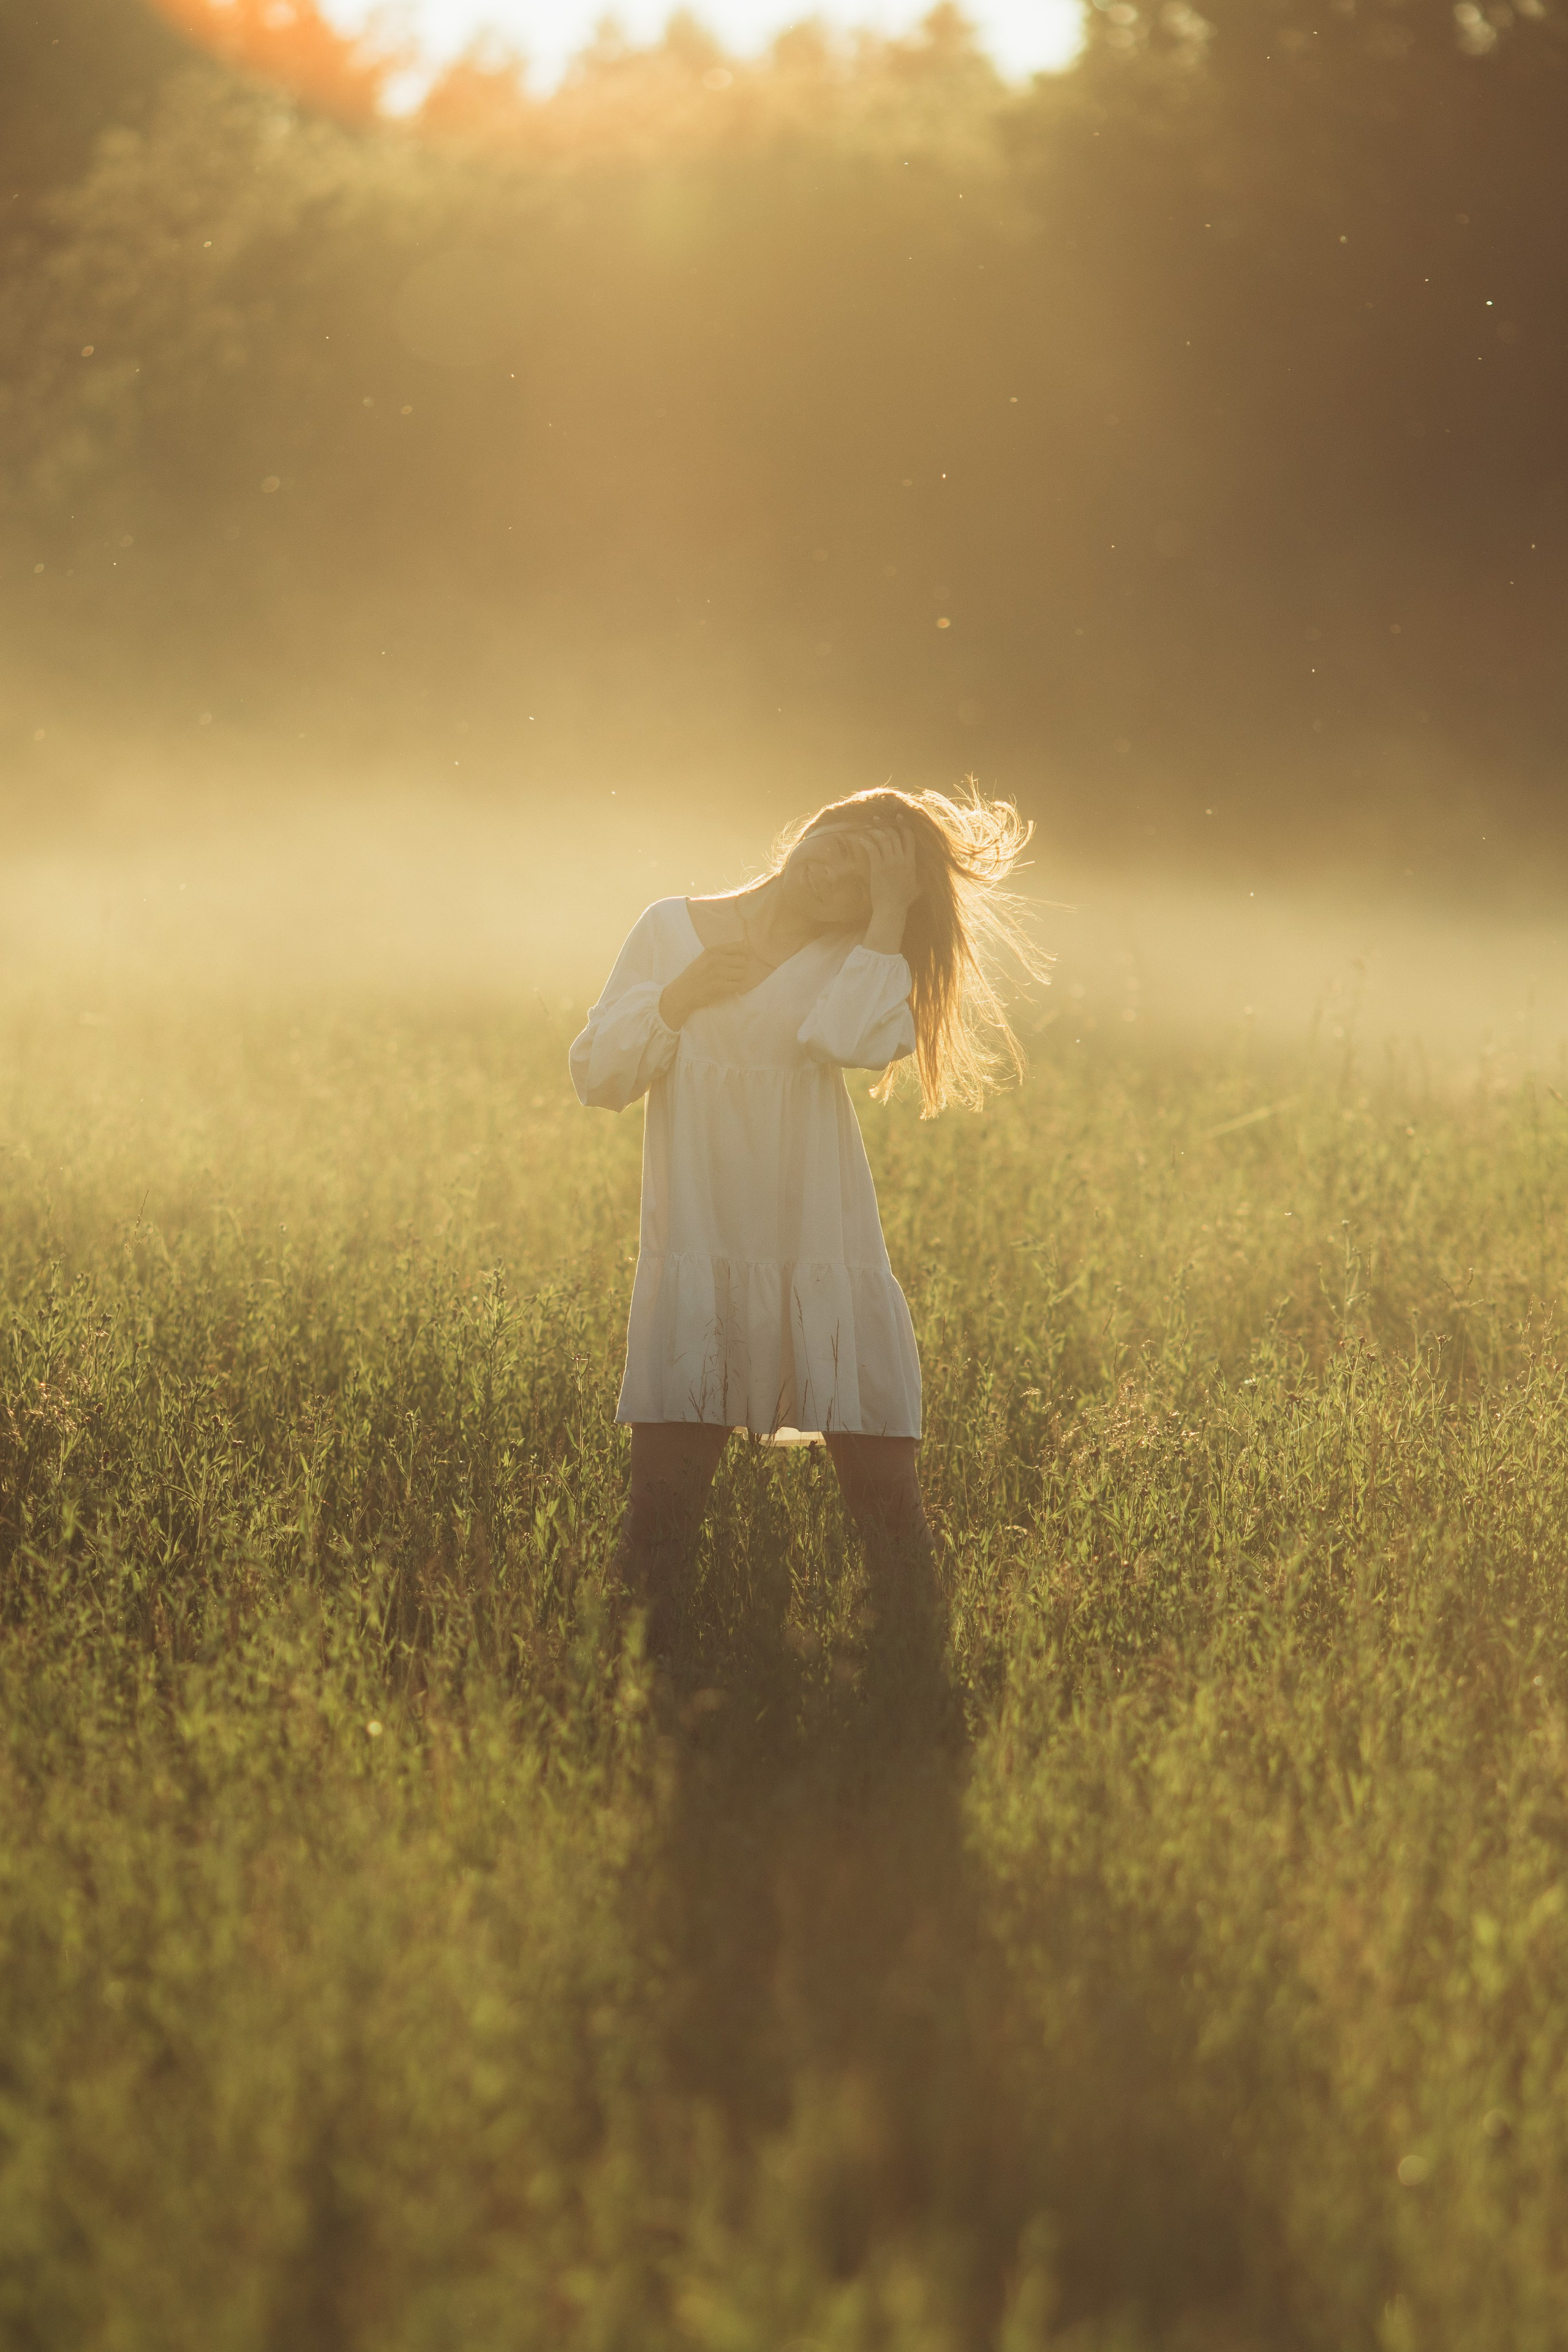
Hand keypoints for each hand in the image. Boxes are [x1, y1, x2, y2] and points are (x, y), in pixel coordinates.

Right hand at [659, 941, 750, 1028]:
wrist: (683, 992)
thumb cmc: (695, 974)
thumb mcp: (705, 957)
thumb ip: (723, 950)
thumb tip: (743, 941)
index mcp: (713, 950)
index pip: (739, 946)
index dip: (745, 953)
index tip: (744, 958)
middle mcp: (717, 960)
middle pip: (743, 961)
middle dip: (740, 968)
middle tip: (732, 973)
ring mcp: (719, 973)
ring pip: (742, 974)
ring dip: (738, 979)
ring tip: (728, 981)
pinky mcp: (721, 987)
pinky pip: (738, 986)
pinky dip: (735, 988)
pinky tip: (726, 988)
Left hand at [860, 826, 920, 953]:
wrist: (892, 909)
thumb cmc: (904, 900)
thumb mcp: (918, 887)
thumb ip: (921, 878)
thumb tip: (927, 877)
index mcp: (911, 862)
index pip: (910, 838)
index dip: (904, 825)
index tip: (898, 817)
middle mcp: (901, 859)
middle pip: (895, 835)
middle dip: (886, 824)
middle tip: (877, 818)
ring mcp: (890, 863)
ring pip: (883, 839)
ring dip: (875, 830)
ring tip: (869, 826)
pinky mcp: (878, 867)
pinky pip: (872, 849)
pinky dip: (866, 842)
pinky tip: (861, 839)